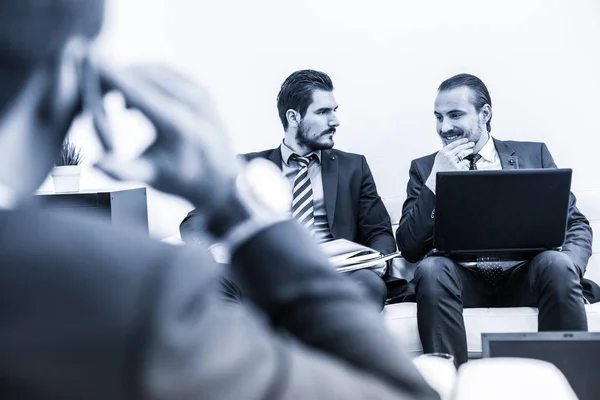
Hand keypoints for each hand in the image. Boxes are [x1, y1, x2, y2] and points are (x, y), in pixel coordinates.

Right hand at [86, 61, 239, 210]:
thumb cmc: (180, 179)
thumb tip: (93, 163)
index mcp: (178, 125)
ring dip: (129, 77)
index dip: (111, 74)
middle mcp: (192, 103)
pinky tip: (134, 97)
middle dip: (115, 77)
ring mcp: (200, 93)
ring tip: (115, 100)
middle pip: (142, 75)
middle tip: (92, 88)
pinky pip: (165, 71)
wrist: (220, 178)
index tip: (88, 61)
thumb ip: (122, 170)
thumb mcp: (152, 177)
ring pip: (152, 70)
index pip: (137, 90)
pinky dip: (145, 77)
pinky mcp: (202, 87)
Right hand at [425, 138, 473, 192]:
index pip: (454, 143)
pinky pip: (465, 162)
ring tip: (471, 150)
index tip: (466, 140)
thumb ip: (445, 151)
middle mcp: (448, 155)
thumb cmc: (438, 168)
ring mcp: (453, 161)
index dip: (461, 141)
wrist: (436, 178)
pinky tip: (467, 161)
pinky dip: (467, 161)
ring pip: (464, 154)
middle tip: (471, 144)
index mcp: (443, 151)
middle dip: (467, 145)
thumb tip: (453, 146)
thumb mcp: (439, 157)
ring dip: (469, 151)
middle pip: (460, 148)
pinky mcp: (457, 167)